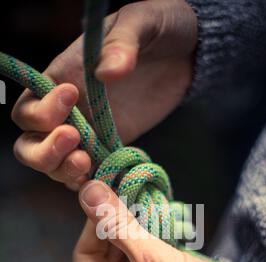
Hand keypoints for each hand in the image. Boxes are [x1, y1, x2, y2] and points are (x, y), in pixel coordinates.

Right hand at [11, 0, 197, 189]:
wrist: (186, 56)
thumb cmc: (158, 30)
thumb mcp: (142, 23)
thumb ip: (122, 43)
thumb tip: (106, 72)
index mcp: (62, 77)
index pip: (29, 105)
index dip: (42, 110)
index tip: (73, 96)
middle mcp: (68, 112)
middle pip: (30, 143)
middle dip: (44, 150)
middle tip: (74, 140)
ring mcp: (89, 135)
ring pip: (55, 165)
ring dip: (63, 170)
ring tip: (86, 163)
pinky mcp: (111, 151)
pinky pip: (89, 176)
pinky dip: (89, 184)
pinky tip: (102, 180)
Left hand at [74, 180, 265, 261]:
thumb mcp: (154, 260)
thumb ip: (118, 225)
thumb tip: (88, 191)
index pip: (84, 255)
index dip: (95, 224)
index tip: (114, 199)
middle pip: (104, 260)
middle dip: (118, 230)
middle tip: (136, 204)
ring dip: (137, 238)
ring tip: (153, 216)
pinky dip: (152, 252)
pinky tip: (166, 235)